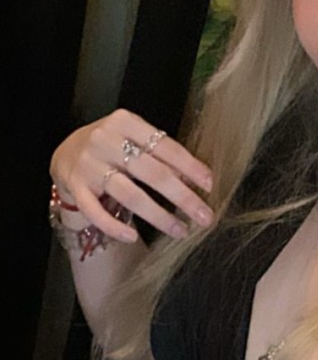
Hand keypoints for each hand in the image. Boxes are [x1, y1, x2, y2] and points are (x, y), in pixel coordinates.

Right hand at [50, 109, 213, 242]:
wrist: (66, 152)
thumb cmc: (111, 146)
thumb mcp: (134, 138)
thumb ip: (160, 154)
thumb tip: (195, 179)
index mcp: (125, 122)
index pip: (165, 146)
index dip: (190, 167)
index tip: (209, 185)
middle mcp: (105, 140)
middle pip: (152, 172)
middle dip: (182, 197)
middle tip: (204, 216)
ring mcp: (88, 165)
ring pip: (129, 195)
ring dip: (159, 216)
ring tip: (180, 230)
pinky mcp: (75, 187)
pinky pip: (96, 213)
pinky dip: (114, 227)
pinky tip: (132, 237)